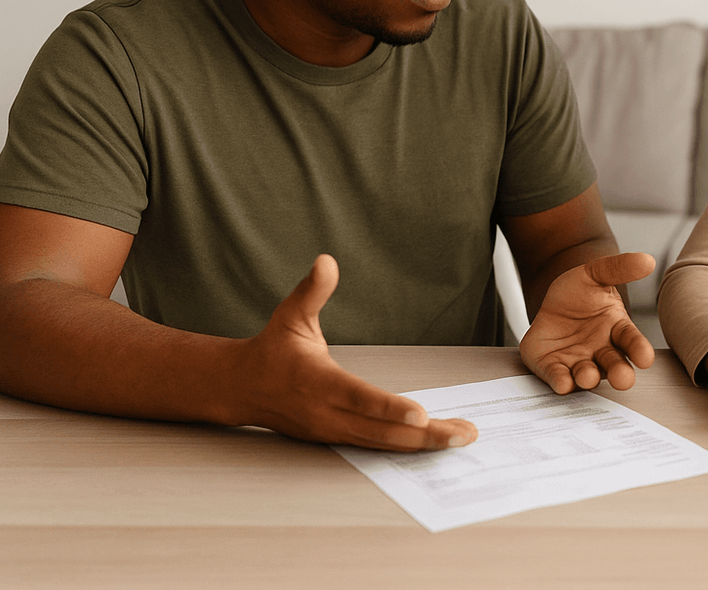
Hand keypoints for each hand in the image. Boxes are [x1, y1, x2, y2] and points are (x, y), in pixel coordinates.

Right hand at [232, 254, 476, 450]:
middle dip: (426, 434)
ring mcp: (333, 431)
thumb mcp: (290, 315)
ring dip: (424, 444)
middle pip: (381, 429)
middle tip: (465, 434)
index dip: (391, 408)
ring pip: (383, 443)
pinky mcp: (337, 439)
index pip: (360, 397)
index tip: (422, 415)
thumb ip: (311, 291)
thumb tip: (325, 260)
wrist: (242, 388)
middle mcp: (328, 412)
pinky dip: (407, 447)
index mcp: (318, 381)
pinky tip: (435, 443)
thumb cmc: (273, 349)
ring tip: (461, 438)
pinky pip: (377, 446)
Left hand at [520, 251, 656, 393]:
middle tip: (623, 378)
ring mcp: (578, 361)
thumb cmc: (579, 292)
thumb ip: (620, 268)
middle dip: (620, 373)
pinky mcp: (553, 366)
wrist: (550, 300)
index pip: (632, 341)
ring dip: (589, 377)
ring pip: (588, 375)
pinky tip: (564, 383)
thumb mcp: (596, 274)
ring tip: (588, 376)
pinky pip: (558, 376)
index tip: (645, 358)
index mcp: (617, 329)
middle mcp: (601, 350)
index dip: (639, 350)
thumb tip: (647, 260)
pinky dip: (561, 381)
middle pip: (614, 365)